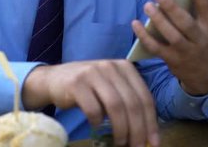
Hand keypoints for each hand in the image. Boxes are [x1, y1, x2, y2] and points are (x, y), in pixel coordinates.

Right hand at [23, 60, 159, 146]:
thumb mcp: (111, 87)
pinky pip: (93, 109)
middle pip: (132, 103)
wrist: (54, 79)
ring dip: (121, 130)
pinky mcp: (76, 83)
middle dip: (137, 130)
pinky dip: (98, 122)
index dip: (151, 122)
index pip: (144, 97)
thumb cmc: (88, 87)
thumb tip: (146, 133)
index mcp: (124, 67)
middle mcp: (110, 66)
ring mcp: (93, 73)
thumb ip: (128, 102)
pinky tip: (97, 126)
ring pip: (115, 106)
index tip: (153, 142)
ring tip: (120, 143)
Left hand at [131, 0, 207, 94]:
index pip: (207, 6)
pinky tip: (136, 23)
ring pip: (171, 35)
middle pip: (185, 22)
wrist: (206, 78)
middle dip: (171, 7)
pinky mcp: (171, 59)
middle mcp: (199, 39)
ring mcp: (184, 51)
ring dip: (158, 20)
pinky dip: (145, 37)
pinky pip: (156, 48)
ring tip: (148, 5)